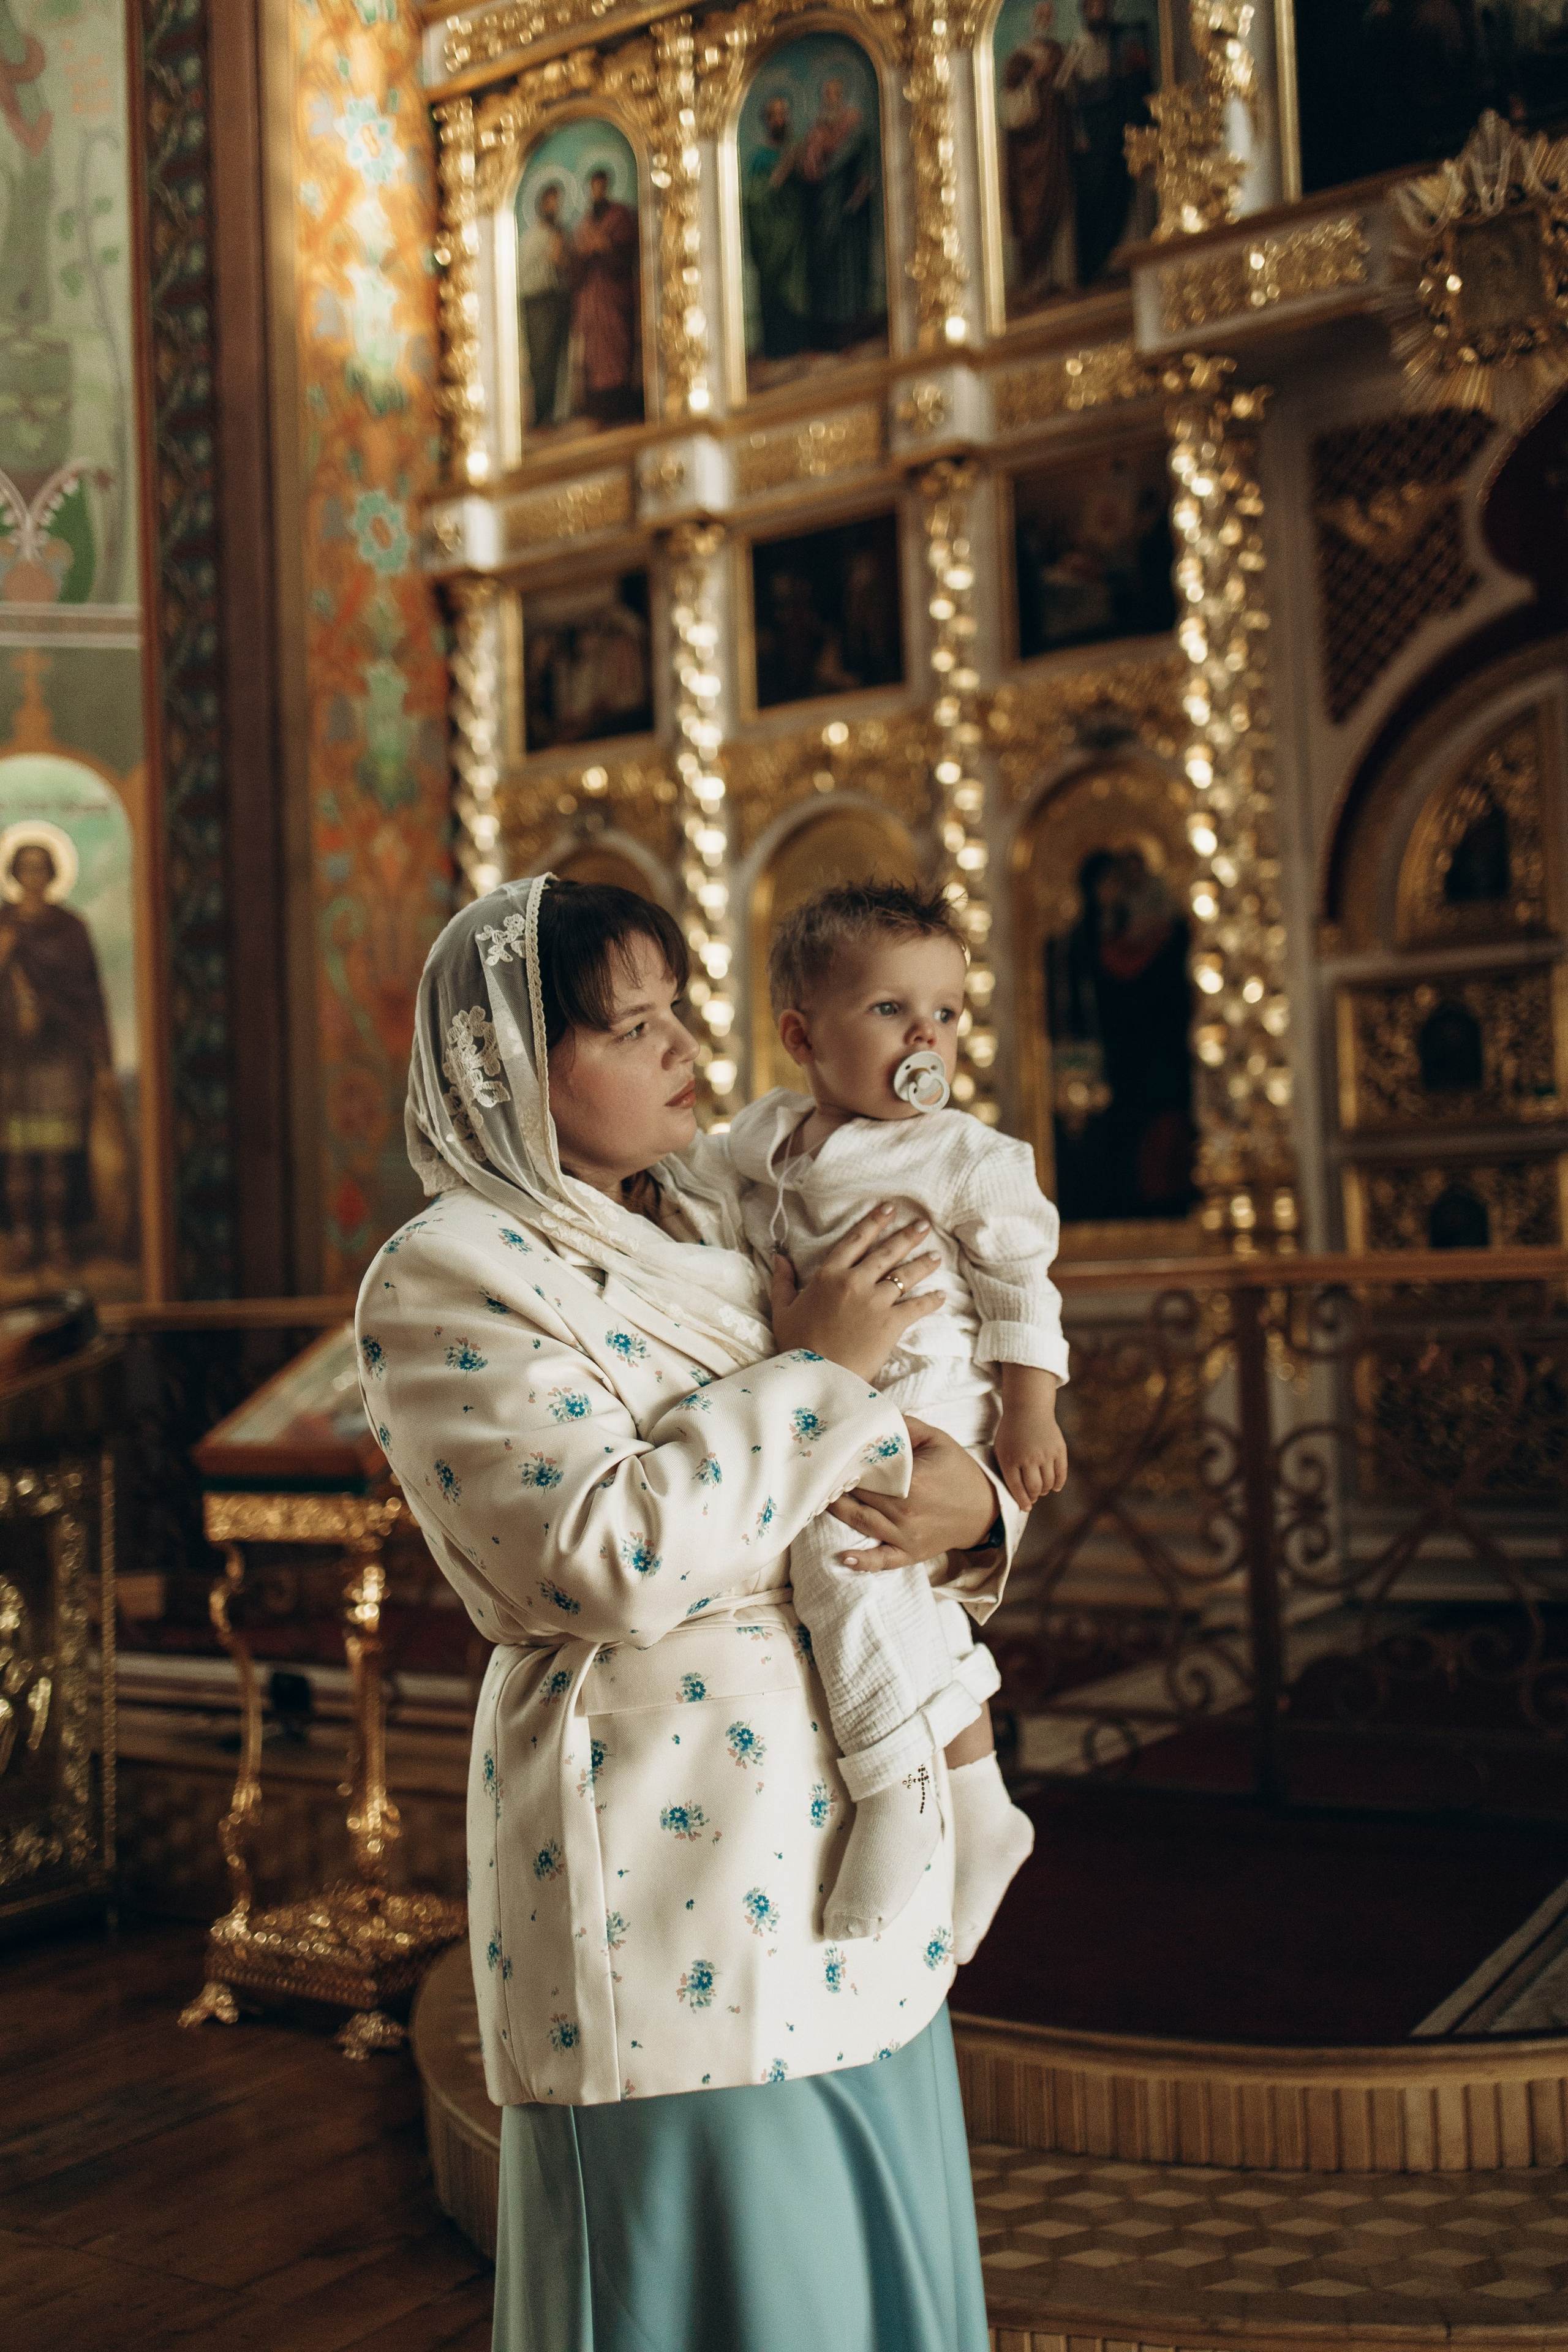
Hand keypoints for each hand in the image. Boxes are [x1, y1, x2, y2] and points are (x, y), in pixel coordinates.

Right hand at [769, 1204, 941, 1382]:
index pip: (855, 1240)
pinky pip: (916, 1307)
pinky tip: (941, 1296)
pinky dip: (930, 1301)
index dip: (873, 1222)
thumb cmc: (797, 1345)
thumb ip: (782, 1280)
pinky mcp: (891, 1323)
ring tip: (936, 1255)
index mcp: (828, 1275)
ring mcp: (875, 1301)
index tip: (889, 1208)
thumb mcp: (782, 1310)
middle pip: (886, 1252)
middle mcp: (854, 1282)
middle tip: (923, 1224)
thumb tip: (779, 1256)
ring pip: (904, 1275)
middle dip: (907, 1236)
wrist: (816, 1376)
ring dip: (923, 1264)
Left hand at [827, 1418, 994, 1570]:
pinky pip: (881, 1560)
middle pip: (857, 1494)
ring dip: (835, 1510)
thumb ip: (904, 1426)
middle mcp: (905, 1509)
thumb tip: (872, 1416)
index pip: (865, 1470)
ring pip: (859, 1521)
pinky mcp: (908, 1553)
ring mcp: (906, 1535)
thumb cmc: (958, 1470)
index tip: (824, 1454)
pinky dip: (861, 1561)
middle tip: (812, 1472)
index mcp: (912, 1480)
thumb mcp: (936, 1439)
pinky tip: (841, 1557)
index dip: (843, 1462)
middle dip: (834, 1483)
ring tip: (814, 1498)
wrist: (985, 1509)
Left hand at [995, 1407, 1068, 1510]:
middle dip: (1034, 1496)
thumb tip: (1017, 1496)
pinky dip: (1058, 1484)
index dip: (1022, 1502)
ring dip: (1045, 1490)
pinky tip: (1055, 1486)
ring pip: (1048, 1483)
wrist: (1028, 1408)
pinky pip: (1061, 1474)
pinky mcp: (1059, 1449)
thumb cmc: (1011, 1433)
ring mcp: (1045, 1453)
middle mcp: (1028, 1458)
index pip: (1017, 1489)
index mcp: (1010, 1459)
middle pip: (1034, 1488)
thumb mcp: (1000, 1450)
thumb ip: (1006, 1471)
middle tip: (1033, 1497)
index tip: (1026, 1508)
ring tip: (1042, 1490)